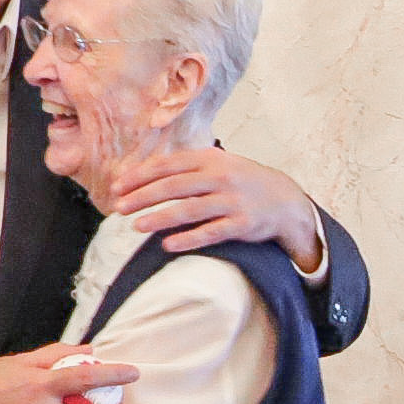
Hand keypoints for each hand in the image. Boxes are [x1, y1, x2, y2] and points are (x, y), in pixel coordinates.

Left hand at [120, 146, 326, 271]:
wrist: (285, 201)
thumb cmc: (243, 182)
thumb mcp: (219, 164)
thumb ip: (187, 167)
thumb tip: (145, 175)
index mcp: (211, 159)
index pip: (168, 165)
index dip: (140, 176)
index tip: (118, 187)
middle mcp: (221, 177)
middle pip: (175, 186)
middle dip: (143, 196)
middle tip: (119, 208)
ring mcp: (233, 200)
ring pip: (190, 209)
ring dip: (160, 217)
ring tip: (137, 226)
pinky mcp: (242, 224)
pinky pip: (211, 232)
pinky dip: (188, 238)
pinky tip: (168, 244)